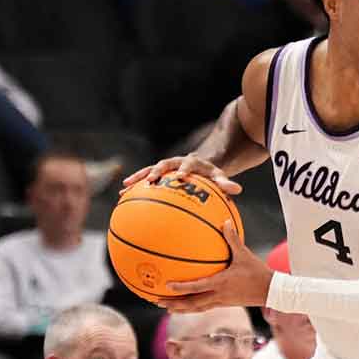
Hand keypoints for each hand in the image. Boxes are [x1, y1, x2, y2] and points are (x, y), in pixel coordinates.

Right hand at [122, 154, 240, 194]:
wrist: (199, 166)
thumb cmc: (210, 175)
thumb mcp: (219, 177)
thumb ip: (226, 183)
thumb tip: (237, 189)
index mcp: (191, 163)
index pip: (188, 164)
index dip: (184, 169)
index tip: (181, 176)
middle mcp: (176, 163)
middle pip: (164, 164)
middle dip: (157, 171)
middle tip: (151, 180)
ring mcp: (165, 168)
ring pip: (149, 170)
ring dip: (138, 178)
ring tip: (125, 187)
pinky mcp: (157, 173)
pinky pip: (143, 179)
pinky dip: (134, 186)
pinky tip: (121, 196)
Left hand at [163, 221, 271, 311]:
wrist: (271, 291)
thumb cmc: (257, 272)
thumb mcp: (244, 254)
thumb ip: (233, 238)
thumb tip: (224, 221)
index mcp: (221, 283)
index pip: (197, 287)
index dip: (181, 288)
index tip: (167, 285)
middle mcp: (218, 295)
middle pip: (192, 304)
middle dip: (174, 304)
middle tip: (157, 301)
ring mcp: (221, 302)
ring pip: (196, 308)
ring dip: (181, 309)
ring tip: (167, 308)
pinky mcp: (224, 304)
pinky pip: (204, 307)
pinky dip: (192, 308)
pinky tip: (186, 305)